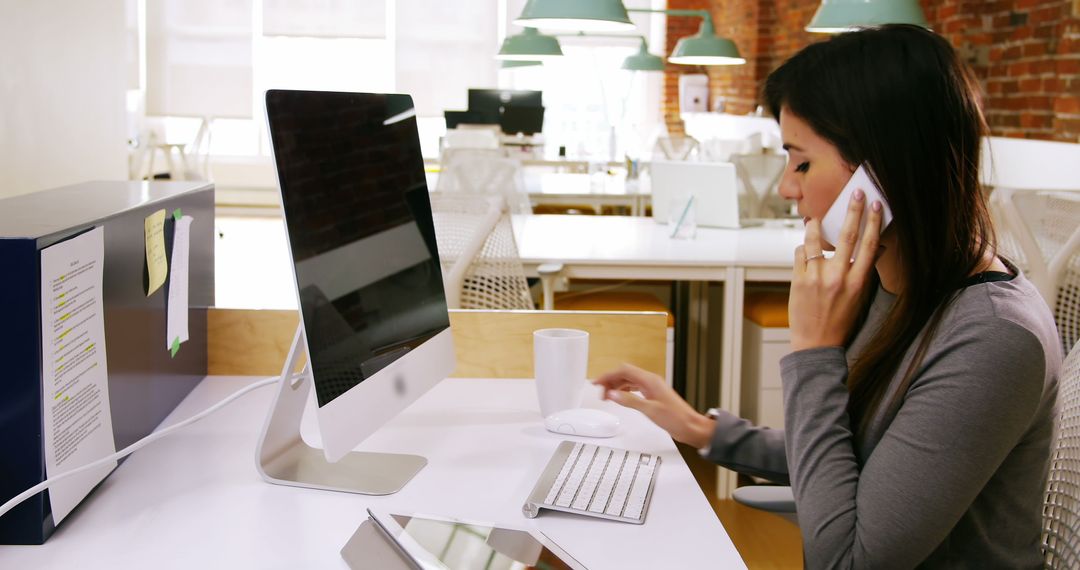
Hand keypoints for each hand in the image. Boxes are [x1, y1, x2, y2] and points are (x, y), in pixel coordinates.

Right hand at [592, 364, 714, 447]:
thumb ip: (629, 400)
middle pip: (625, 374)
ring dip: (616, 386)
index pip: (624, 371)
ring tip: (607, 395)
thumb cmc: (676, 418)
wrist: (690, 427)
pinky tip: (620, 397)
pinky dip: (624, 391)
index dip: (608, 375)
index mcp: (650, 380)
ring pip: (629, 380)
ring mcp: (652, 388)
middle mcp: (650, 381)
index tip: (597, 382)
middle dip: (610, 380)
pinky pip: (634, 387)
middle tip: (600, 391)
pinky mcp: (653, 395)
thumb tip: (612, 393)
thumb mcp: (649, 410)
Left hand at [790, 189, 882, 350]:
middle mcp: (838, 277)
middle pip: (847, 236)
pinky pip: (800, 253)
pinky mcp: (798, 280)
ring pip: (815, 240)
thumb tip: (875, 247)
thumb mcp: (860, 298)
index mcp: (858, 282)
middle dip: (852, 211)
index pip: (869, 245)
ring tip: (816, 219)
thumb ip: (864, 272)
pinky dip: (803, 249)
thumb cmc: (840, 321)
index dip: (873, 222)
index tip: (876, 205)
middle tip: (856, 193)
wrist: (816, 344)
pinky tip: (806, 252)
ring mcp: (816, 278)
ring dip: (816, 226)